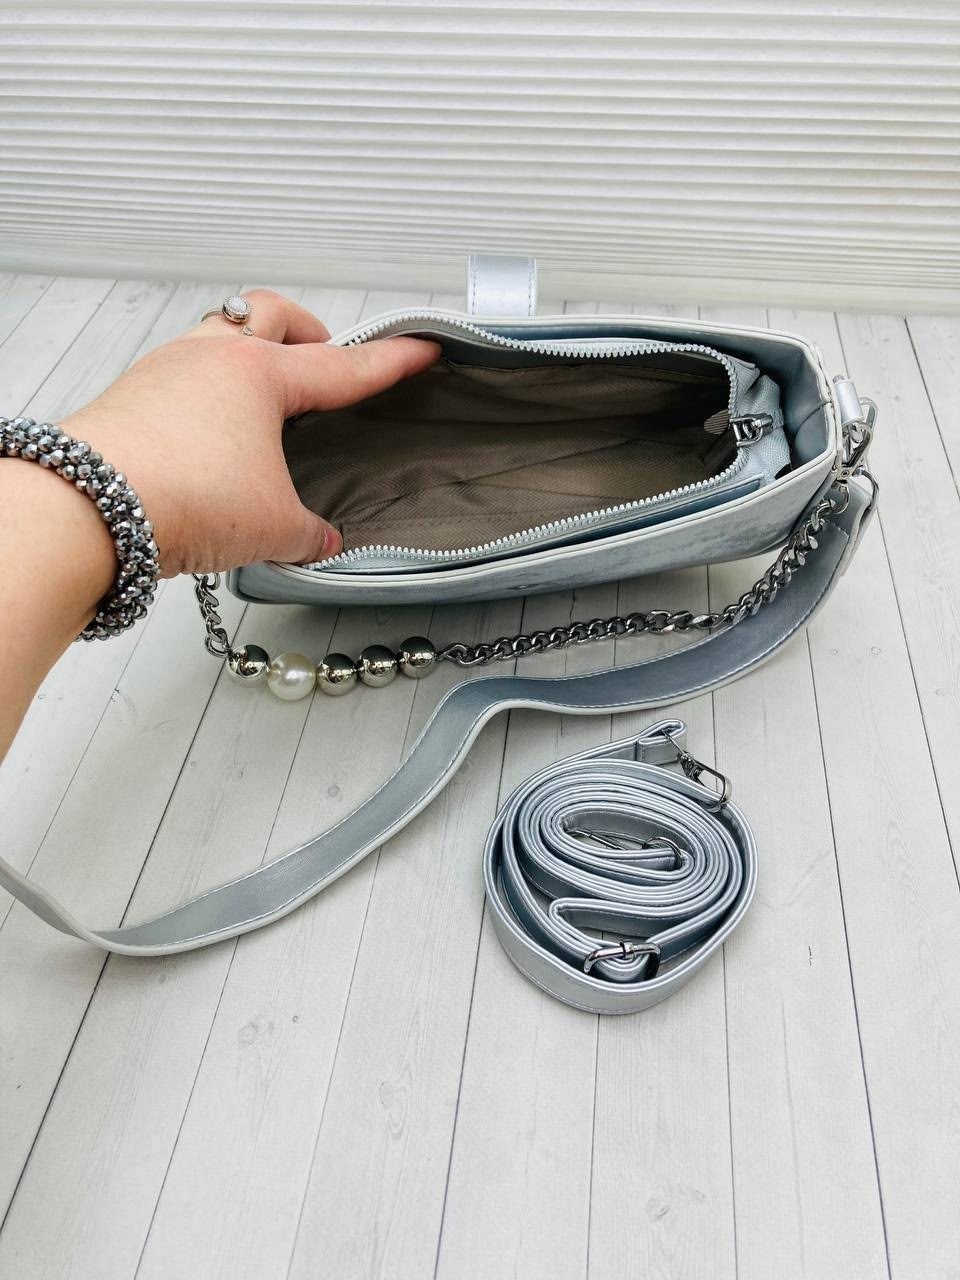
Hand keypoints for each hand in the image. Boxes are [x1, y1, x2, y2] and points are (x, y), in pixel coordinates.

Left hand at [59, 290, 440, 576]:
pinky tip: (214, 438)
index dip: (391, 361)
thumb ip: (310, 532)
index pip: (344, 365)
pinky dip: (209, 395)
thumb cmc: (182, 496)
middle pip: (270, 315)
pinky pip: (182, 377)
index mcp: (261, 373)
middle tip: (323, 359)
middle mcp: (211, 357)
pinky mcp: (129, 398)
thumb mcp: (273, 527)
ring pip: (219, 339)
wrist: (89, 510)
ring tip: (266, 406)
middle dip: (306, 332)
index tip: (421, 348)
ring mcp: (164, 371)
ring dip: (249, 360)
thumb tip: (321, 539)